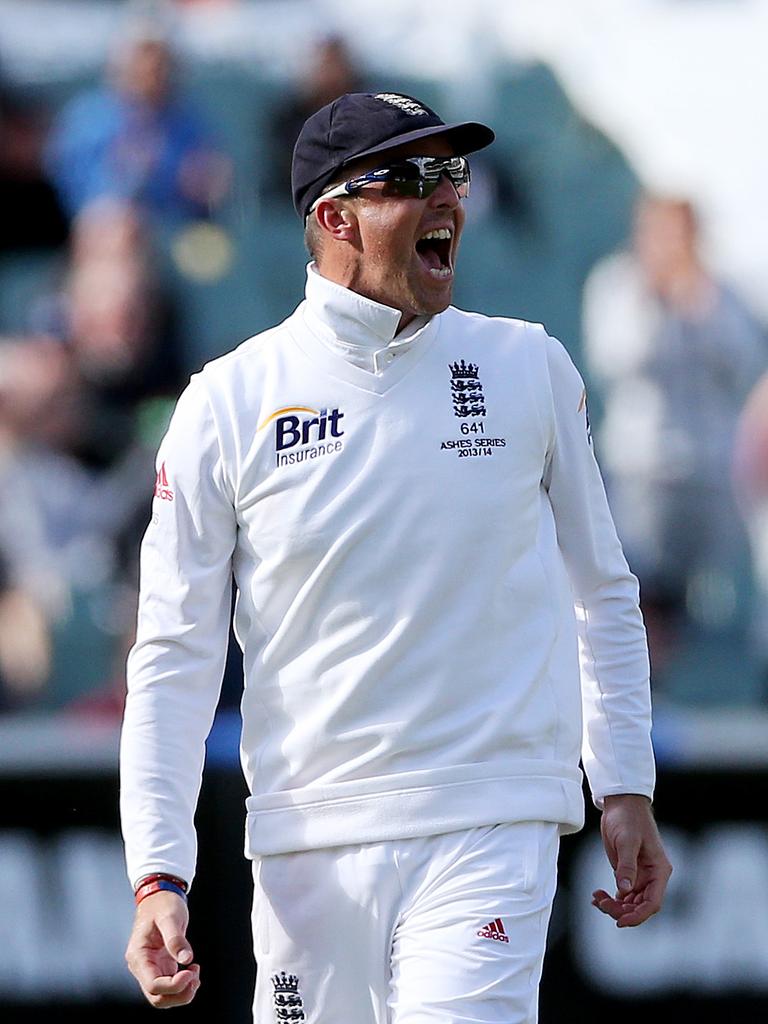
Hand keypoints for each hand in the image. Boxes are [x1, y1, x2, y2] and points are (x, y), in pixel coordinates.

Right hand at [125, 890, 199, 1007]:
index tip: (190, 972)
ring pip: (163, 996)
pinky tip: (192, 970)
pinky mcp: (160, 966)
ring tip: (195, 973)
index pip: (153, 985)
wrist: (159, 896)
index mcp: (138, 956)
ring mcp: (150, 968)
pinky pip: (170, 986)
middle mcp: (141, 966)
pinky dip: (183, 985)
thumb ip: (176, 939)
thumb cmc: (162, 904)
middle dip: (179, 994)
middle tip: (196, 977)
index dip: (173, 986)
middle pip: (157, 998)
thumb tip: (186, 959)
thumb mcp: (170, 917)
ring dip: (182, 992)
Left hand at [592, 793, 671, 927]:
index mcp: (659, 870)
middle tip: (601, 903)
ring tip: (597, 898)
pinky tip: (597, 897)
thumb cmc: (628, 818)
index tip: (620, 921)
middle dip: (621, 910)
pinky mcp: (627, 872)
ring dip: (614, 906)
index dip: (638, 916)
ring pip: (630, 903)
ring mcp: (639, 876)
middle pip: (640, 906)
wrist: (621, 804)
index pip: (653, 902)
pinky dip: (611, 899)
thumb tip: (624, 890)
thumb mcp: (627, 841)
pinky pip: (622, 894)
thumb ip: (626, 865)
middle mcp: (651, 877)